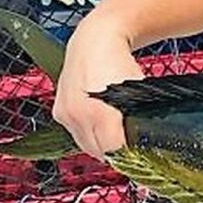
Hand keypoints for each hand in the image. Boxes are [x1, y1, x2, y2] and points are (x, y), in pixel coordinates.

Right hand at [52, 14, 143, 159]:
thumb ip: (138, 118)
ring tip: (116, 140)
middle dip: (117, 153)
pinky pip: (75, 135)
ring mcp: (67, 113)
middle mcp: (80, 114)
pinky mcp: (59, 112)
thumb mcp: (137, 91)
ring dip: (101, 147)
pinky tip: (100, 129)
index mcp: (101, 111)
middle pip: (100, 152)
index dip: (130, 158)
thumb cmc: (119, 61)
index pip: (115, 151)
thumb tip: (143, 143)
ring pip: (87, 146)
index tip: (141, 162)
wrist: (94, 40)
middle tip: (131, 151)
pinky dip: (88, 136)